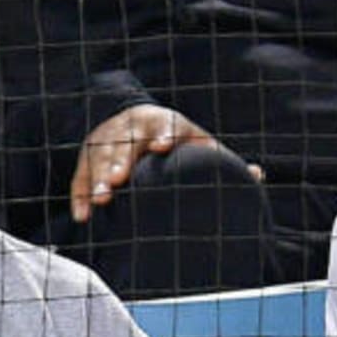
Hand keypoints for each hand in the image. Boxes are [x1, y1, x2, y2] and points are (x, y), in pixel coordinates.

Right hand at [68, 104, 260, 223]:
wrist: (136, 120)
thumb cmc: (175, 141)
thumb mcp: (196, 144)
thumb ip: (220, 160)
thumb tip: (257, 175)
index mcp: (163, 123)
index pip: (163, 126)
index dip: (161, 134)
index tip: (161, 147)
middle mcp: (132, 128)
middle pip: (124, 143)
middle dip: (119, 161)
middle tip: (117, 180)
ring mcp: (107, 140)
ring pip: (99, 157)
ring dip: (96, 178)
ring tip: (100, 199)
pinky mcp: (88, 155)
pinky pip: (79, 174)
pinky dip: (79, 194)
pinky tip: (83, 216)